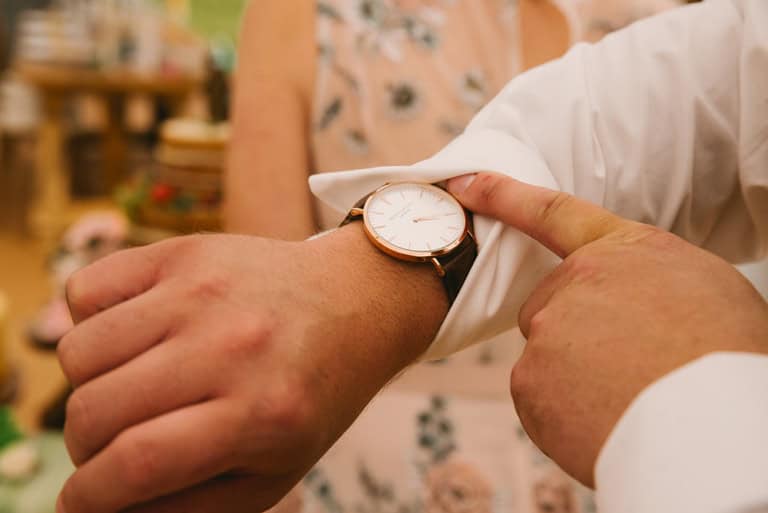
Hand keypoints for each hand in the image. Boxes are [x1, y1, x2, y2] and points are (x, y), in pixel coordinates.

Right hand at [57, 228, 446, 512]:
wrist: (352, 303)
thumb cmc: (311, 396)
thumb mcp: (274, 472)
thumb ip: (191, 506)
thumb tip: (104, 510)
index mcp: (262, 413)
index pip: (137, 462)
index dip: (88, 495)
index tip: (79, 501)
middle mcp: (232, 346)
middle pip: (95, 409)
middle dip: (87, 447)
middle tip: (114, 445)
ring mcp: (204, 290)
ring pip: (77, 352)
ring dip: (87, 386)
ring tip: (129, 387)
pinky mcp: (185, 251)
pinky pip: (86, 290)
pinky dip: (90, 322)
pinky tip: (133, 336)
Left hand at [448, 172, 767, 486]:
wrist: (713, 423)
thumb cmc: (727, 357)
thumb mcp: (701, 288)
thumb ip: (647, 280)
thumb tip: (634, 302)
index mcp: (624, 250)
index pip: (552, 211)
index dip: (503, 194)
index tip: (462, 184)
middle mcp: (576, 280)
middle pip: (550, 306)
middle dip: (574, 333)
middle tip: (622, 365)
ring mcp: (548, 329)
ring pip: (548, 355)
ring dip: (574, 377)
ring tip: (624, 398)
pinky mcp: (528, 380)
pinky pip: (541, 399)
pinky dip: (564, 415)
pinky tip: (604, 422)